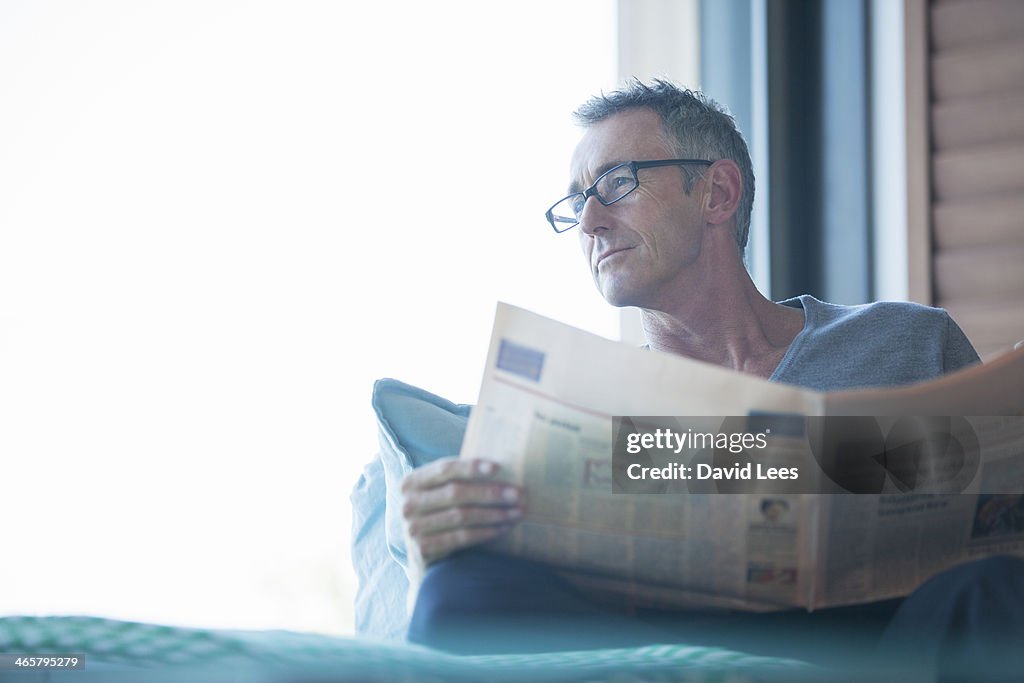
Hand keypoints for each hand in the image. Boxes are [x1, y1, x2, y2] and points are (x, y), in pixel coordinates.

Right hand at [400, 457, 522, 568]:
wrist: (423, 557)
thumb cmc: (440, 515)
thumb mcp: (440, 493)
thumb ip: (457, 478)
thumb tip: (499, 465)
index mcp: (411, 482)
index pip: (445, 469)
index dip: (471, 467)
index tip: (498, 467)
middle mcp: (408, 504)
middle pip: (456, 493)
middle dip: (491, 492)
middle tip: (518, 494)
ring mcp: (413, 528)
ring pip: (461, 516)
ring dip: (494, 514)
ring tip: (516, 512)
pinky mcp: (424, 549)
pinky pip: (461, 537)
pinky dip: (486, 532)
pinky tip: (503, 528)